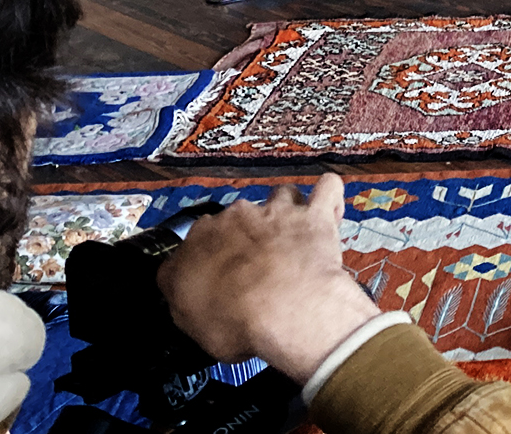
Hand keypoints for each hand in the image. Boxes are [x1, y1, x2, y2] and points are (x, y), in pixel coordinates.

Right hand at [156, 174, 378, 384]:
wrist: (285, 309)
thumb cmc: (233, 321)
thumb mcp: (186, 318)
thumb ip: (182, 293)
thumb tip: (183, 285)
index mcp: (200, 239)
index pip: (198, 238)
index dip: (211, 257)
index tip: (220, 276)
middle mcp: (236, 217)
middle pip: (240, 218)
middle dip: (248, 237)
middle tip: (259, 267)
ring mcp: (278, 211)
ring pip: (281, 198)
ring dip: (286, 213)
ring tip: (294, 238)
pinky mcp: (315, 215)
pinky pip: (326, 189)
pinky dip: (327, 196)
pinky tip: (328, 208)